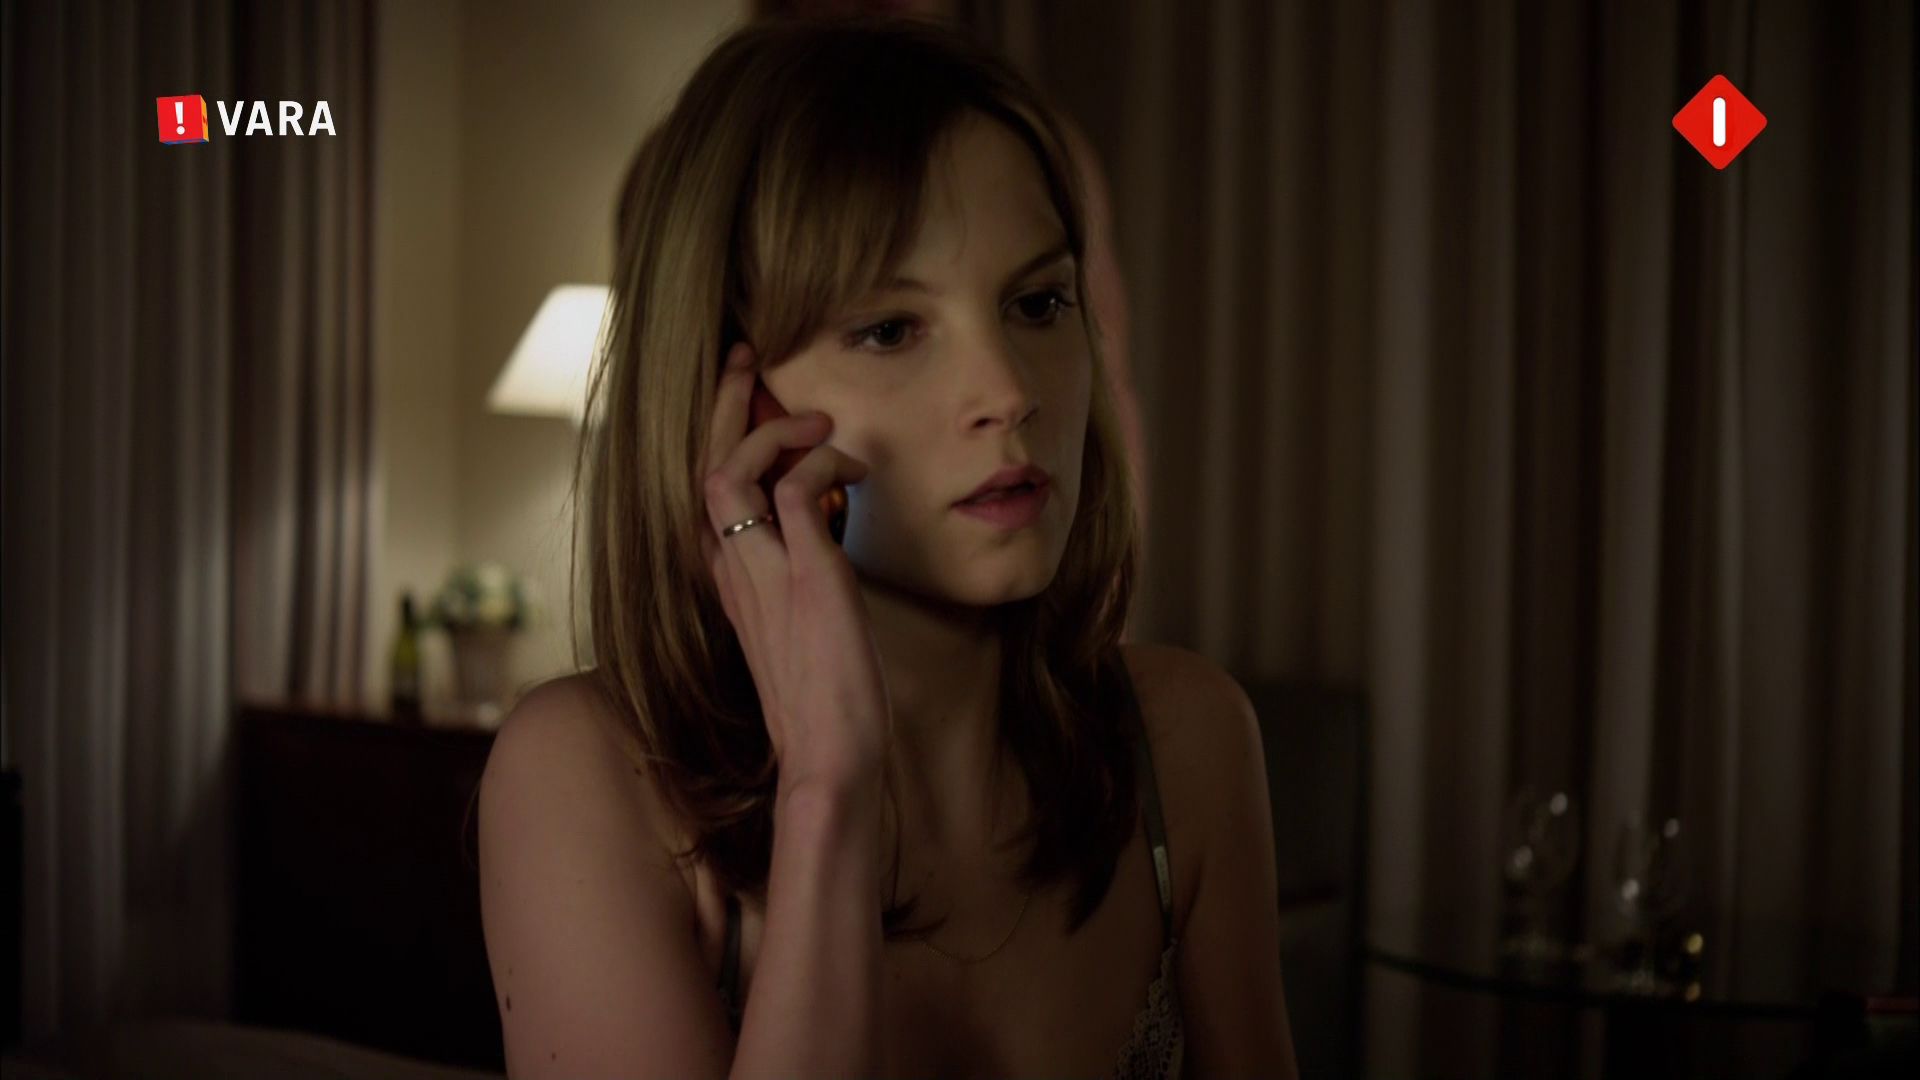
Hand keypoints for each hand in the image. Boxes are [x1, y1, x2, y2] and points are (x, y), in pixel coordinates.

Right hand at [698, 342, 891, 795]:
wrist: (829, 759)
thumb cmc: (825, 702)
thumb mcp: (806, 624)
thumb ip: (801, 573)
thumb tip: (823, 526)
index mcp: (727, 583)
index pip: (707, 493)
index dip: (720, 439)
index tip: (745, 397)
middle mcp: (729, 573)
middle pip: (703, 466)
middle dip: (722, 404)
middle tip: (745, 357)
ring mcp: (760, 573)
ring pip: (729, 470)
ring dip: (771, 427)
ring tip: (814, 416)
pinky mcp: (802, 576)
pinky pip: (797, 489)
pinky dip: (823, 464)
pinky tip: (854, 471)